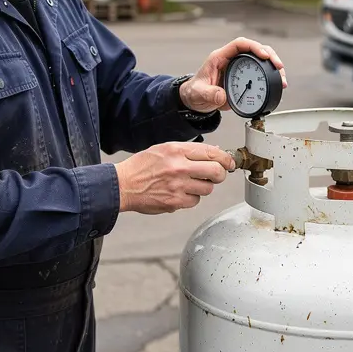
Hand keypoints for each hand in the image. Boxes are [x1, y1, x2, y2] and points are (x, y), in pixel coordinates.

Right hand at [114, 142, 235, 214]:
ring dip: (203, 187)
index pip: (211, 152)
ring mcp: (178, 186)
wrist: (123, 185)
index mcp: (176, 150)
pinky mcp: (175, 202)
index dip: (225, 158)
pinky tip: (180, 193)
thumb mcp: (164, 149)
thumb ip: (188, 151)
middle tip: (216, 175)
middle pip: (216, 172)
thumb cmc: (142, 166)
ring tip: (190, 184)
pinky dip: (191, 198)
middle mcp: (179, 167)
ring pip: (207, 188)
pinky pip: (195, 201)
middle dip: (220, 174)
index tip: (229, 162)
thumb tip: (213, 153)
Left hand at [179, 37, 286, 112]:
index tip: (264, 56)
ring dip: (273, 67)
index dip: (254, 46)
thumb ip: (209, 94)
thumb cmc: (195, 93)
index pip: (239, 44)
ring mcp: (239, 68)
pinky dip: (271, 77)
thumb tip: (222, 96)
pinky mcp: (244, 77)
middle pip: (255, 49)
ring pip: (261, 60)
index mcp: (220, 58)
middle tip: (279, 67)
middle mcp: (232, 60)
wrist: (195, 100)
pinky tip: (278, 84)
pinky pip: (261, 72)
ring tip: (282, 79)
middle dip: (270, 56)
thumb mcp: (199, 94)